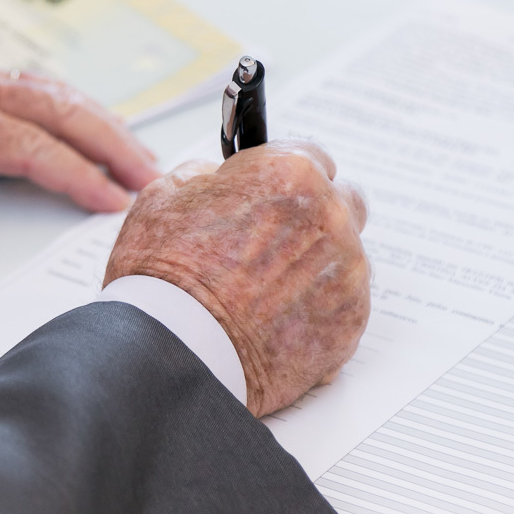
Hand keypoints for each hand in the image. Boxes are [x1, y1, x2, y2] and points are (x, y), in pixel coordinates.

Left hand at [0, 30, 160, 249]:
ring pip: (57, 92)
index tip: (109, 200)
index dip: (73, 174)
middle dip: (112, 143)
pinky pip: (42, 88)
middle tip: (150, 178)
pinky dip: (80, 109)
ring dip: (104, 123)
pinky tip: (96, 128)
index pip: (25, 145)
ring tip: (140, 158)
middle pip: (59, 108)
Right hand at [104, 141, 370, 416]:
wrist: (174, 355)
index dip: (286, 179)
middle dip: (314, 217)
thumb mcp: (163, 198)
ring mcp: (347, 274)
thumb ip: (205, 177)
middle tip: (274, 244)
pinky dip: (317, 313)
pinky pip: (343, 307)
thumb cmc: (164, 277)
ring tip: (267, 296)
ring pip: (345, 259)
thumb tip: (219, 180)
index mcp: (291, 174)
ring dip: (316, 268)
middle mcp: (330, 218)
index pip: (313, 158)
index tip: (274, 195)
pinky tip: (277, 325)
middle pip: (341, 204)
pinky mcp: (349, 324)